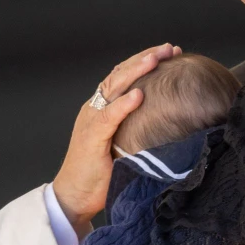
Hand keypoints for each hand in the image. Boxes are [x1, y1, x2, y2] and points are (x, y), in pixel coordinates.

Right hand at [52, 43, 181, 237]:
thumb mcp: (122, 146)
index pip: (123, 77)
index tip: (170, 53)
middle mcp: (94, 109)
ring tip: (156, 59)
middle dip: (145, 59)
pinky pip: (108, 117)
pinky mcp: (90, 137)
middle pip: (120, 75)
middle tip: (169, 48)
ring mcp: (91, 120)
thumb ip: (136, 130)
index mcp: (102, 109)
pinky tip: (140, 94)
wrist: (74, 196)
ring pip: (113, 88)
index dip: (144, 62)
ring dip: (136, 71)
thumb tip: (169, 123)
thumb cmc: (100, 176)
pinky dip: (123, 104)